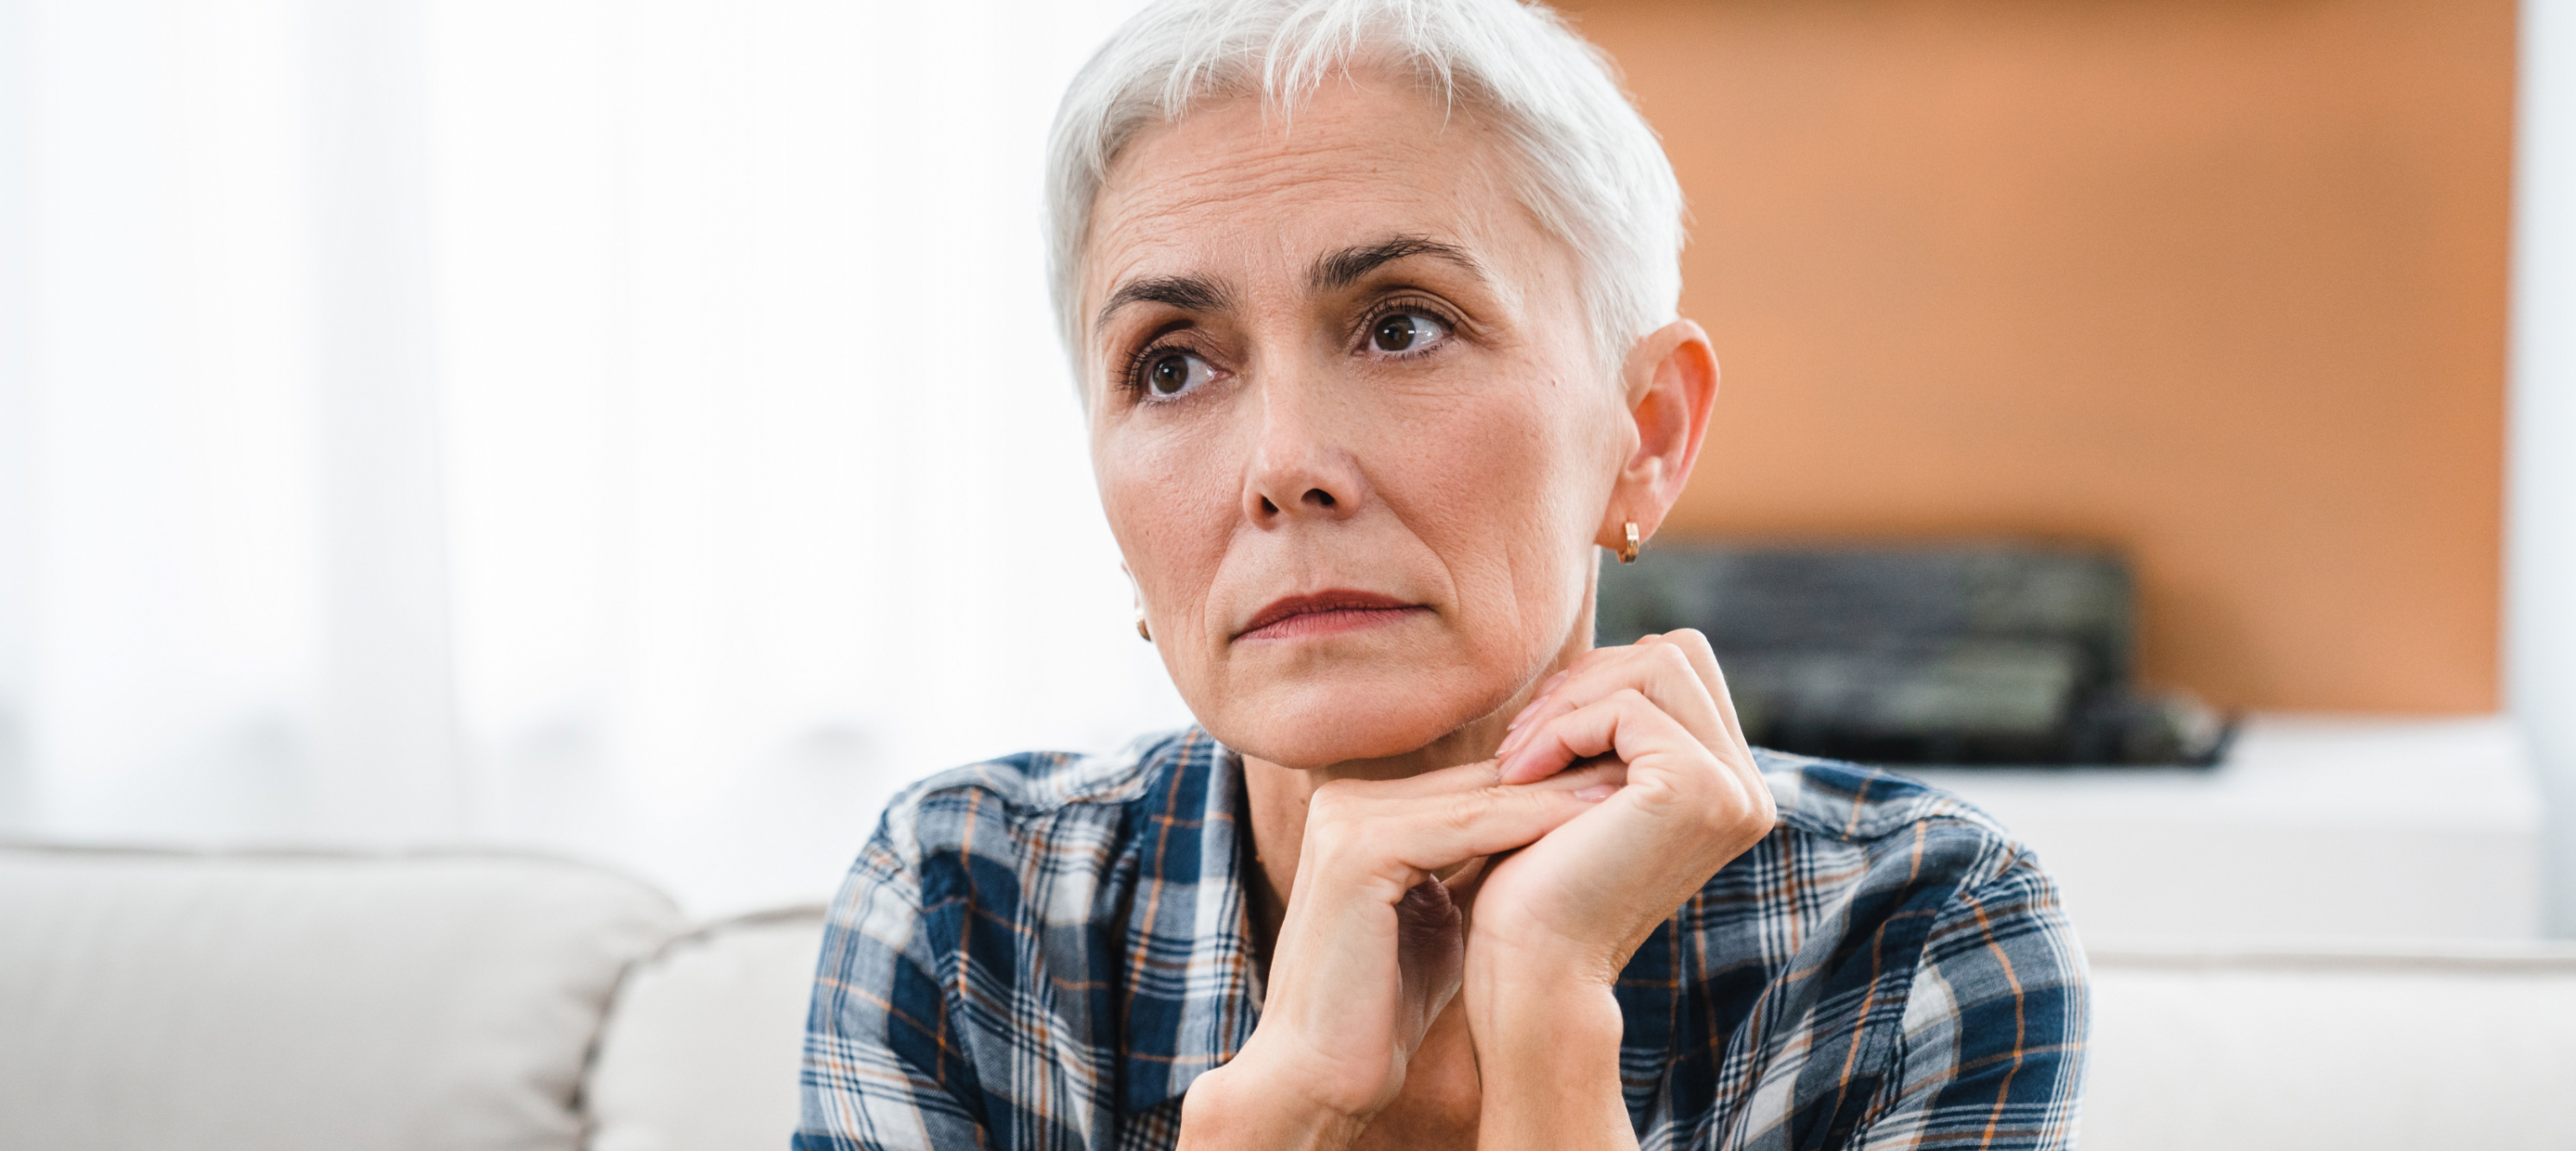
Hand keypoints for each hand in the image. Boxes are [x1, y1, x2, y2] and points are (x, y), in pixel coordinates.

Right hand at [1179, 757, 1624, 1149]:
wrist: (1318, 1074)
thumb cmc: (1381, 1011)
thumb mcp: (1437, 922)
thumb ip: (1470, 872)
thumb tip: (1544, 841)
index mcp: (1356, 813)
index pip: (1467, 786)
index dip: (1546, 787)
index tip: (1620, 783)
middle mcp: (1343, 802)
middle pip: (1472, 781)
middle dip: (1559, 777)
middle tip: (1640, 766)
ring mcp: (1345, 821)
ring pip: (1475, 797)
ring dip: (1557, 793)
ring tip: (1630, 786)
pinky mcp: (1359, 852)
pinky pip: (1464, 828)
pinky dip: (1529, 824)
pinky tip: (1588, 821)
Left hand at [1470, 629, 1776, 992]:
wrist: (1531, 969)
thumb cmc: (1538, 883)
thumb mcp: (1585, 788)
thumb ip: (1615, 729)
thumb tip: (1615, 649)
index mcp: (1728, 786)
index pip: (1681, 670)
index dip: (1600, 681)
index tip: (1534, 736)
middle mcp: (1747, 788)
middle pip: (1679, 652)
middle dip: (1589, 679)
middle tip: (1522, 742)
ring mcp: (1733, 789)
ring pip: (1658, 663)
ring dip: (1571, 700)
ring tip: (1517, 758)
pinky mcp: (1697, 788)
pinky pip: (1625, 706)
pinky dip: (1562, 729)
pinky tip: (1520, 777)